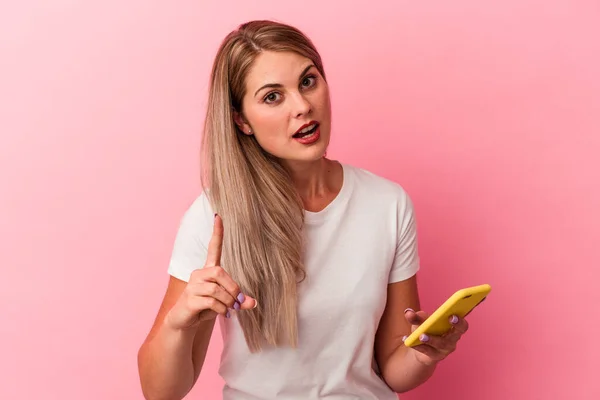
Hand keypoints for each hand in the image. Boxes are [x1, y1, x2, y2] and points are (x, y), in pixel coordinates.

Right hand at [165, 214, 256, 330]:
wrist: (184, 321)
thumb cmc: (205, 308)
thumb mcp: (225, 303)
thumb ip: (239, 301)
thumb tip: (254, 303)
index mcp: (208, 270)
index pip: (213, 247)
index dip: (217, 232)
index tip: (218, 216)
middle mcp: (198, 274)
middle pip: (220, 272)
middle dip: (233, 288)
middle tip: (238, 301)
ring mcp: (192, 286)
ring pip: (216, 289)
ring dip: (228, 301)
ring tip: (230, 309)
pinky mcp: (189, 299)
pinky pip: (211, 302)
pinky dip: (221, 309)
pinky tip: (223, 313)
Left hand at [401, 308, 468, 365]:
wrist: (420, 347)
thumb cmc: (426, 329)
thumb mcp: (420, 321)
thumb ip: (415, 316)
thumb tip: (408, 312)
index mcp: (453, 328)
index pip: (463, 325)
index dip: (460, 321)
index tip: (453, 315)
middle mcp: (452, 339)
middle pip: (456, 335)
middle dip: (452, 327)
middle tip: (447, 319)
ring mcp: (445, 349)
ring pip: (441, 344)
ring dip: (431, 339)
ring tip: (421, 335)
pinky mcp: (435, 356)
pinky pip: (427, 351)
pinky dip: (416, 345)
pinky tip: (407, 340)